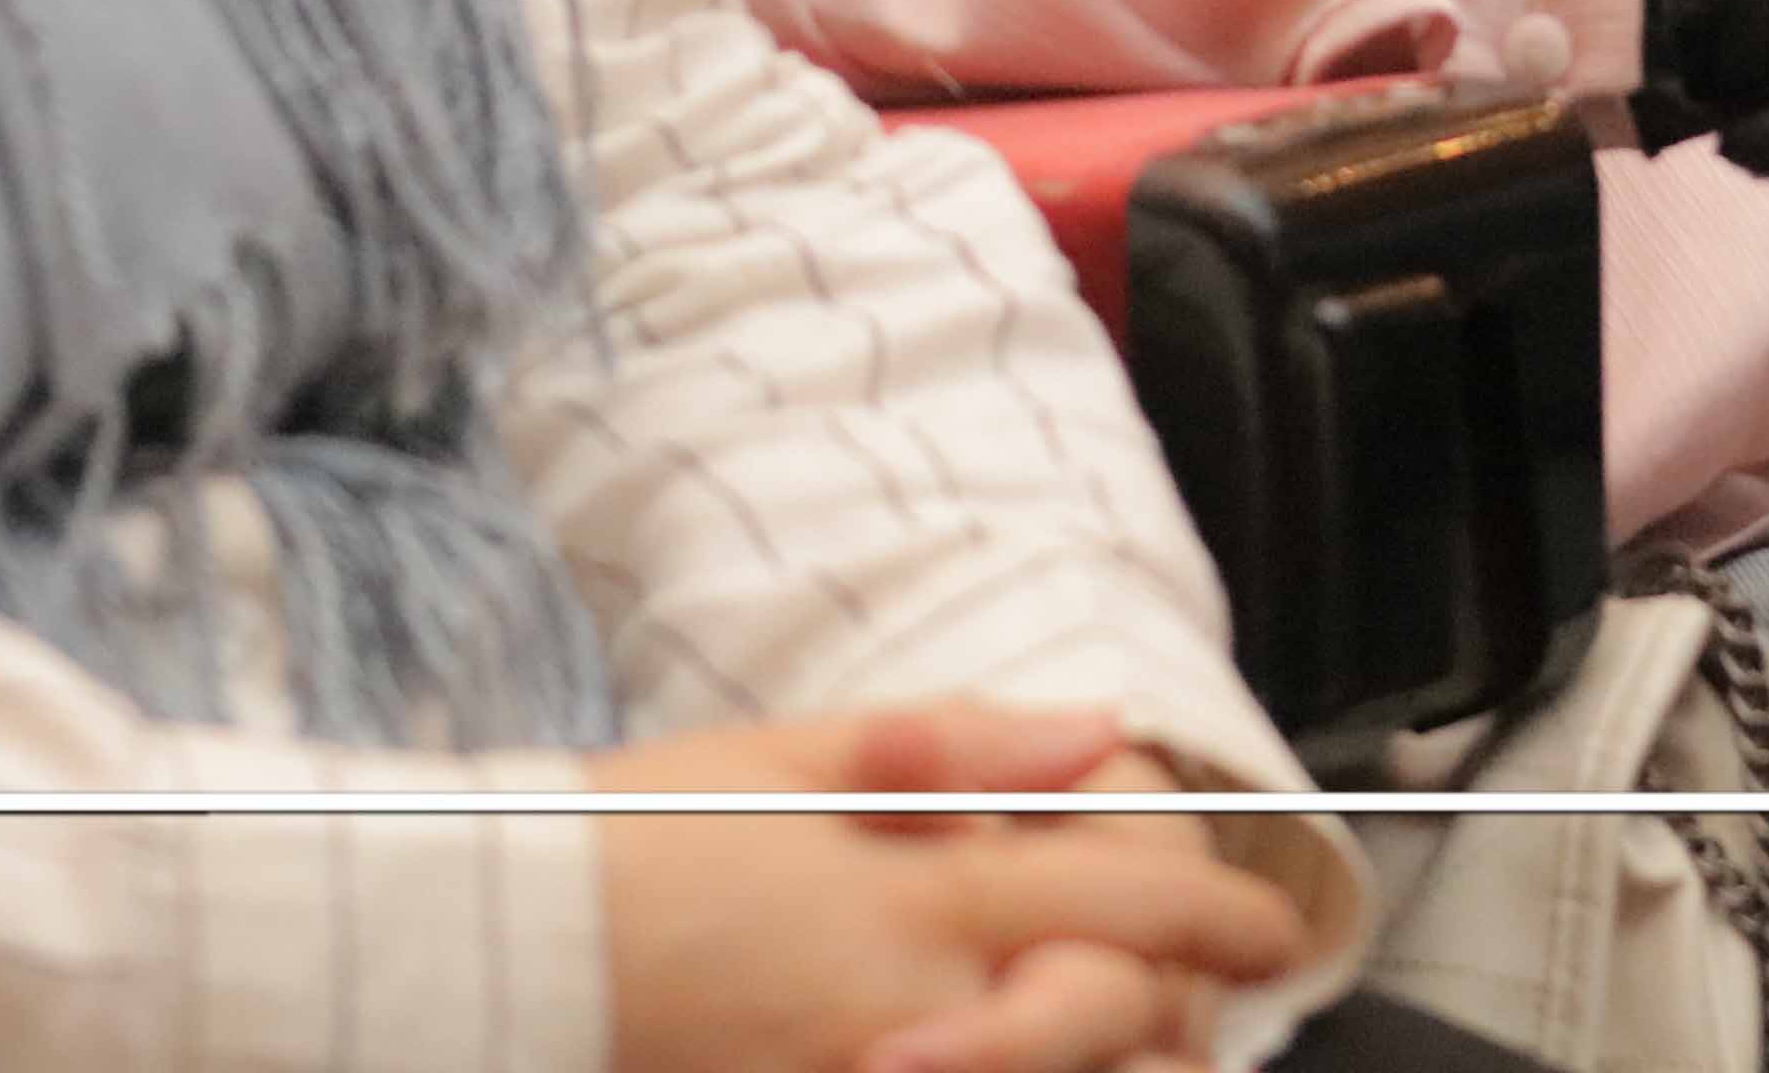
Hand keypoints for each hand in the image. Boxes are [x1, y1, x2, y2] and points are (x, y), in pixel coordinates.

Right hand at [596, 705, 1309, 1072]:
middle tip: (1210, 997)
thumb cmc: (629, 842)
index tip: (1269, 920)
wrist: (498, 954)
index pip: (1123, 898)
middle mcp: (913, 1005)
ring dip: (1114, 1066)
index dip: (1222, 910)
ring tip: (1138, 1047)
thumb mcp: (788, 757)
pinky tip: (1017, 1058)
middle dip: (1185, 1012)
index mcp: (911, 893)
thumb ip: (954, 746)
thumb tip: (1092, 729)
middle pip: (1116, 1025)